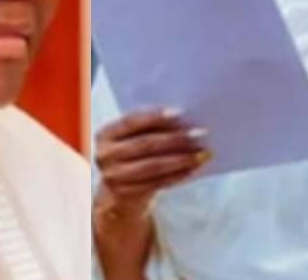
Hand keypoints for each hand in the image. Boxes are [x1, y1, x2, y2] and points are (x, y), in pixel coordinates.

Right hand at [94, 108, 211, 219]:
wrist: (118, 193)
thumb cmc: (131, 156)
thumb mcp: (130, 139)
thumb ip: (148, 128)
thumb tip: (182, 119)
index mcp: (105, 134)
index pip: (131, 121)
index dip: (154, 117)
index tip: (180, 113)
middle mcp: (105, 155)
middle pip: (145, 144)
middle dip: (175, 138)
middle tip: (200, 134)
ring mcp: (114, 176)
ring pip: (153, 166)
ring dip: (181, 159)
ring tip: (202, 154)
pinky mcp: (126, 193)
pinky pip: (157, 183)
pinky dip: (178, 175)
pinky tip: (193, 170)